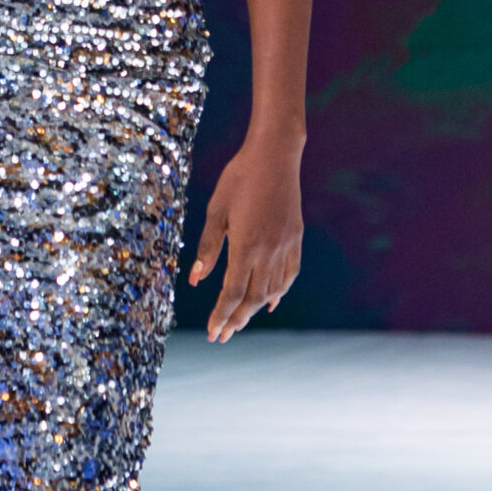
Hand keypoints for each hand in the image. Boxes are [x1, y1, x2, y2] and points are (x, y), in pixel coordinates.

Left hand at [187, 135, 302, 340]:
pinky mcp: (296, 238)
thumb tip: (196, 281)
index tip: (212, 333)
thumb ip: (208, 247)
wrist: (276, 154)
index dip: (222, 315)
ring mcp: (286, 246)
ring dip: (255, 310)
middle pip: (253, 297)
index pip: (233, 292)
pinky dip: (279, 292)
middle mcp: (269, 251)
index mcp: (246, 245)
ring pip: (272, 290)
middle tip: (222, 336)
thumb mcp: (216, 210)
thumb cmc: (239, 178)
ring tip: (240, 322)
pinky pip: (290, 274)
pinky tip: (270, 302)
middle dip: (237, 319)